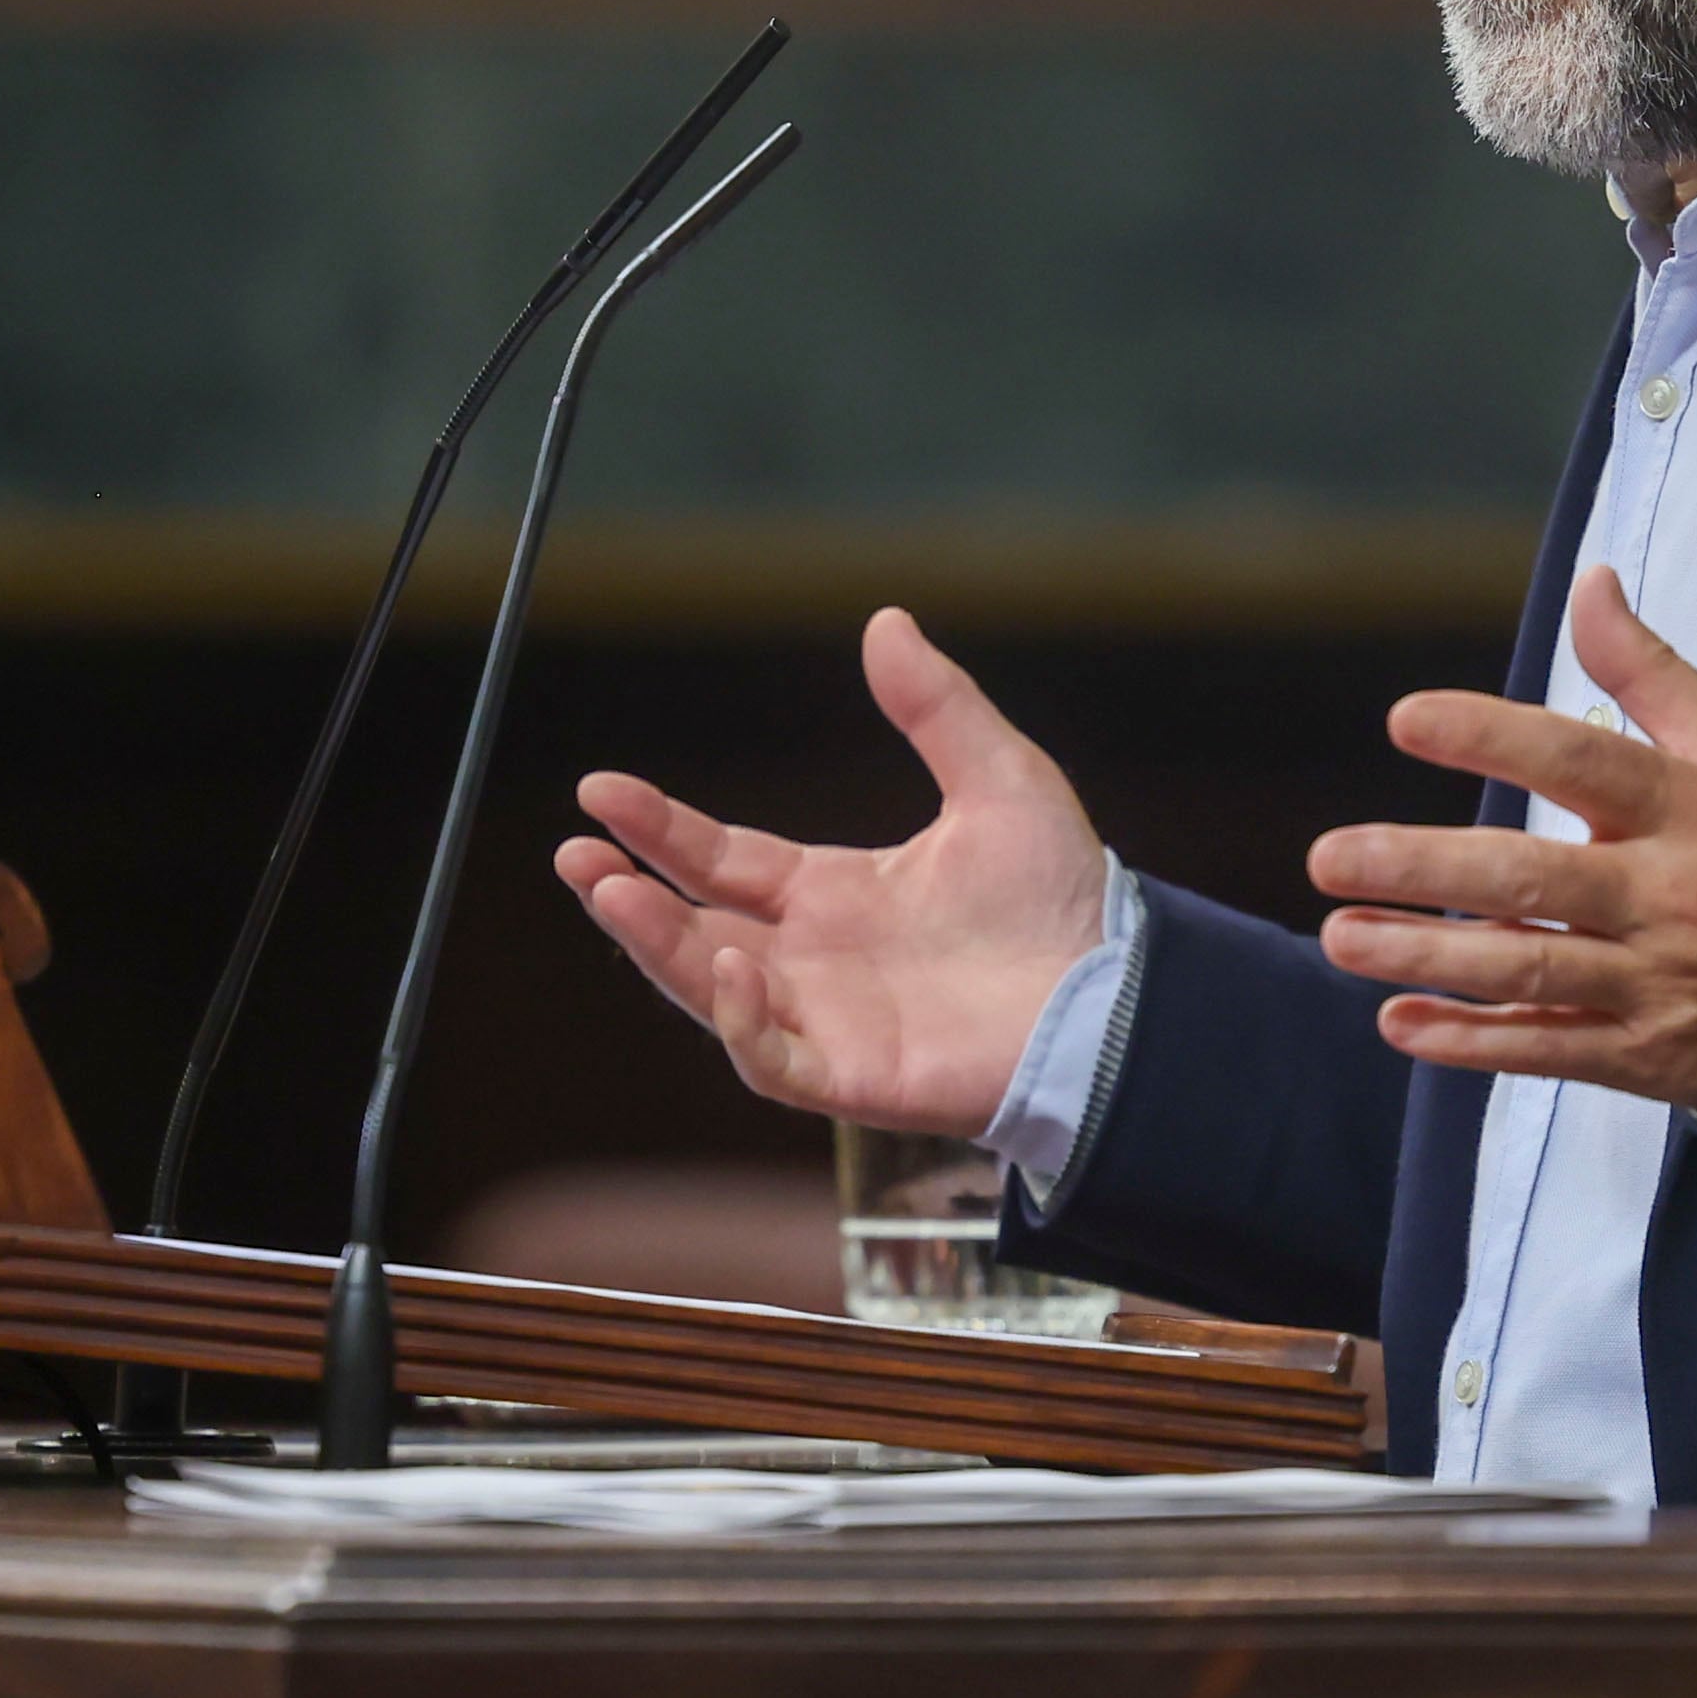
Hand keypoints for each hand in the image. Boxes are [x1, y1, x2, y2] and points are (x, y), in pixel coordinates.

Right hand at [554, 607, 1106, 1139]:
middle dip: (628, 894)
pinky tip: (724, 964)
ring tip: (611, 893)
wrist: (1121, 992)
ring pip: (712, 991)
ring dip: (659, 947)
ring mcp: (829, 1023)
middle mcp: (817, 960)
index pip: (724, 860)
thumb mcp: (1000, 779)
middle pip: (694, 926)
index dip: (660, 828)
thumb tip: (885, 619)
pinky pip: (772, 1059)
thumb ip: (937, 707)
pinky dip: (739, 1019)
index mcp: (837, 895)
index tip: (600, 790)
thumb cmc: (1064, 898)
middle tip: (575, 855)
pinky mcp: (855, 1078)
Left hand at [1308, 567, 1696, 1122]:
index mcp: (1690, 807)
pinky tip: (1400, 1022)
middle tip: (1330, 856)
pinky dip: (1473, 1045)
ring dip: (1427, 955)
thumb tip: (1590, 581)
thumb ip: (1650, 671)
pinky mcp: (1652, 1057)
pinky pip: (1550, 1053)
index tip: (1406, 717)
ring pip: (1529, 971)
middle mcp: (1669, 895)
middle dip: (1423, 868)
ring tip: (1340, 935)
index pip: (1581, 759)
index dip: (1493, 736)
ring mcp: (1660, 982)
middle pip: (1532, 879)